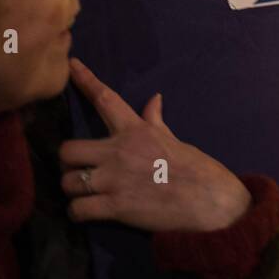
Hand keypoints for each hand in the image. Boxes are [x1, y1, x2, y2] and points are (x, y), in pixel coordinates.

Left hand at [59, 58, 250, 231]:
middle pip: (68, 149)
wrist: (210, 200)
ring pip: (68, 182)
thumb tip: (154, 98)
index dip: (85, 80)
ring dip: (74, 190)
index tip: (71, 65)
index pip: (105, 99)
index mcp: (136, 131)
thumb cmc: (196, 169)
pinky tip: (87, 213)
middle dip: (69, 162)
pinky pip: (77, 209)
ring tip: (85, 195)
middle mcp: (119, 151)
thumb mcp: (174, 140)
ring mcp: (115, 179)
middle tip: (79, 169)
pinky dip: (78, 213)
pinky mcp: (115, 207)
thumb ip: (155, 122)